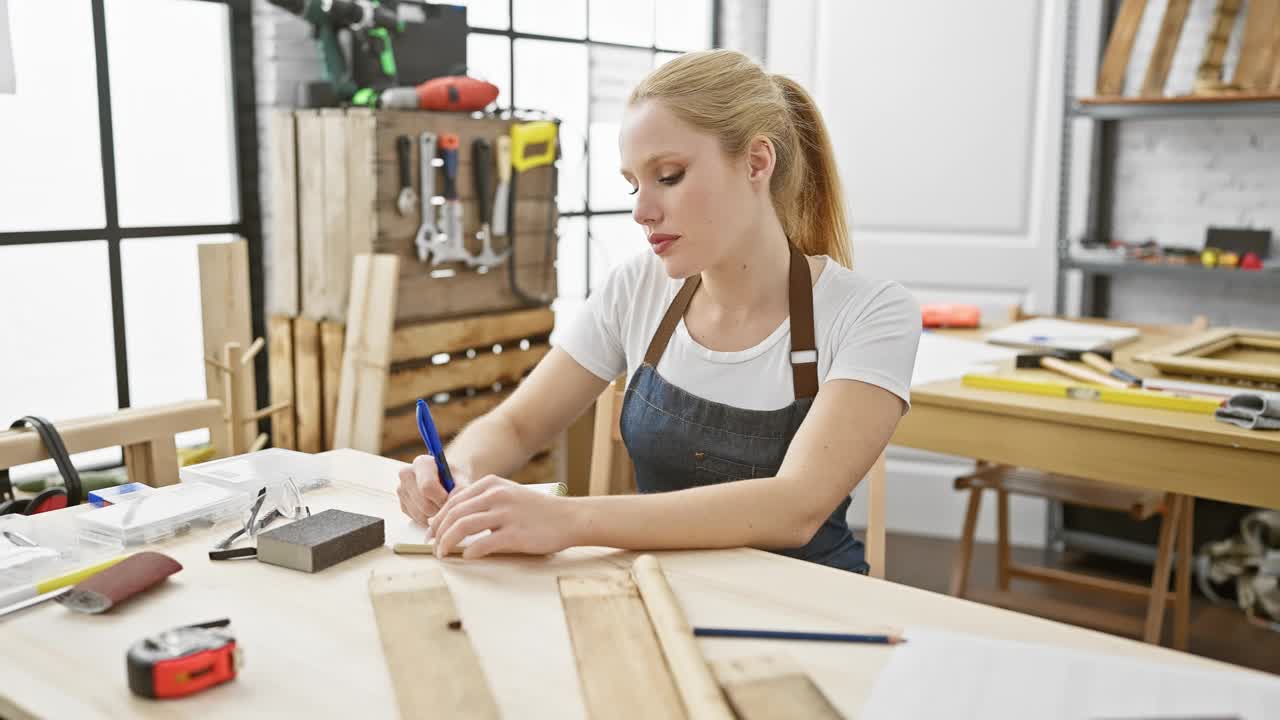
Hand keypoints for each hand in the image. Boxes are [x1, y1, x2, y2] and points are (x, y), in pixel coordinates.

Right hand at [396, 455, 468, 524]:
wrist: (448, 480)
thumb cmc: (455, 478)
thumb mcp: (462, 479)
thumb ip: (460, 489)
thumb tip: (450, 503)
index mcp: (422, 463)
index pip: (427, 486)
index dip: (442, 498)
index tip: (451, 499)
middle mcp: (407, 473)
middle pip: (424, 504)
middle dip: (440, 509)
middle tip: (449, 505)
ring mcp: (401, 489)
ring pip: (420, 514)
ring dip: (435, 516)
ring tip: (443, 506)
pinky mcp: (401, 503)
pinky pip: (416, 519)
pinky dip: (428, 519)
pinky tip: (434, 509)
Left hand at [430, 475, 577, 558]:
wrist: (569, 518)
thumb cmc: (538, 510)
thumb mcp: (509, 494)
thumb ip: (485, 501)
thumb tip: (455, 519)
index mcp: (492, 484)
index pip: (453, 501)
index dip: (438, 518)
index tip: (431, 532)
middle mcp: (496, 495)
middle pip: (454, 514)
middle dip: (438, 532)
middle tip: (432, 546)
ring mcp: (506, 514)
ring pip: (463, 527)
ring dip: (447, 542)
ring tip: (442, 553)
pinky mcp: (515, 534)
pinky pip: (483, 544)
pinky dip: (470, 552)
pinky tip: (466, 557)